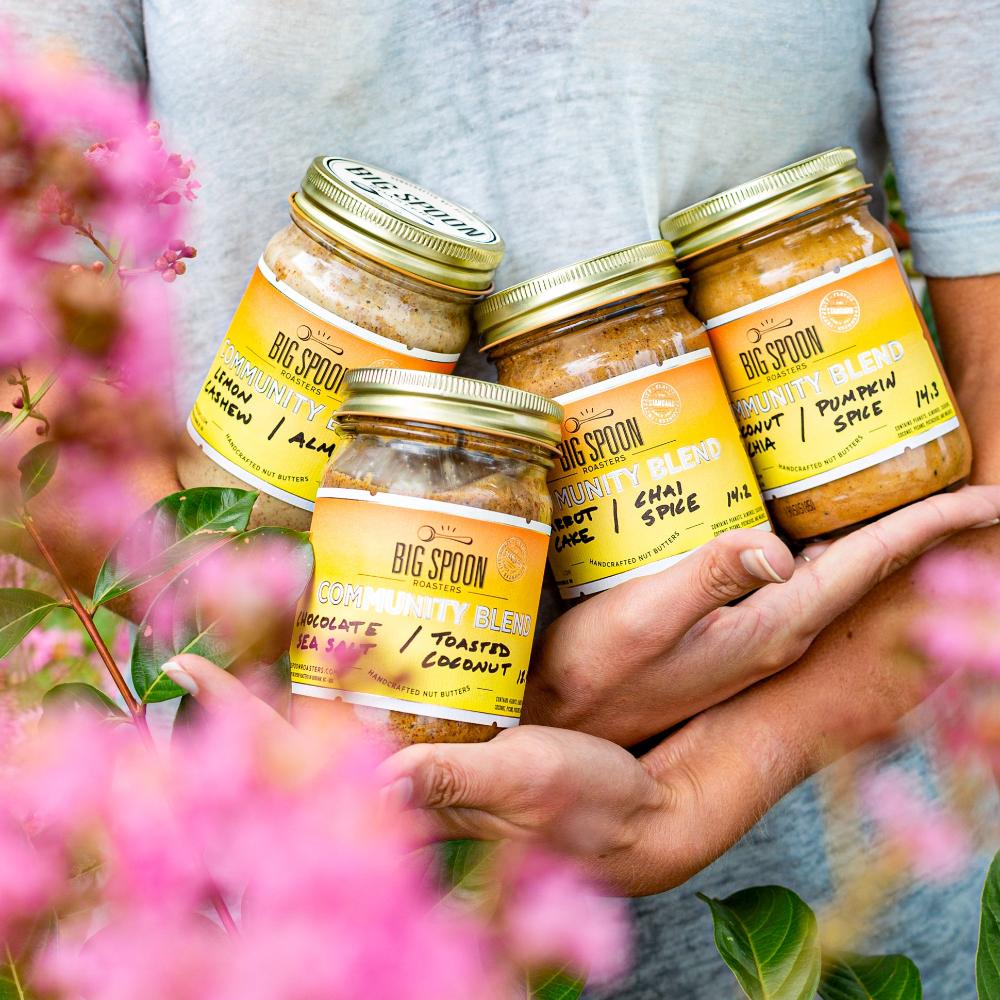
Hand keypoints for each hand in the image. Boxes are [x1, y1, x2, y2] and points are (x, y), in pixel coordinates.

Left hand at [161, 654, 676, 894]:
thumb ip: (459, 779)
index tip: (187, 671)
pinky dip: (346, 699)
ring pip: (335, 744)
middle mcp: (403, 793)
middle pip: (301, 754)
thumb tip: (382, 780)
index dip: (242, 721)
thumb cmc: (591, 805)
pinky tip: (339, 672)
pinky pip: (380, 729)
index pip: (305, 770)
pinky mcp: (451, 760)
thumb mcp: (532, 781)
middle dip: (241, 708)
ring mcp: (423, 776)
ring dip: (286, 705)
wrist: (635, 817)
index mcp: (413, 803)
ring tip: (246, 658)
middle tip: (194, 656)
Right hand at [524, 485, 999, 746]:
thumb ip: (709, 578)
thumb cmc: (599, 669)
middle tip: (962, 478)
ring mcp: (756, 630)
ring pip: (840, 571)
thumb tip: (778, 547)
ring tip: (907, 486)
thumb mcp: (646, 618)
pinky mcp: (729, 622)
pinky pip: (801, 573)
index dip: (935, 526)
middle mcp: (778, 630)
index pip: (873, 566)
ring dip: (881, 532)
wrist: (568, 714)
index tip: (992, 497)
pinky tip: (817, 519)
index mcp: (774, 626)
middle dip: (923, 525)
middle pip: (873, 569)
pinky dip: (829, 543)